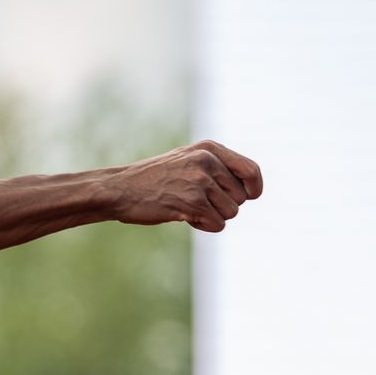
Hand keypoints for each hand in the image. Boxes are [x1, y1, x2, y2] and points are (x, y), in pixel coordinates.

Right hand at [107, 140, 262, 231]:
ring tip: (189, 208)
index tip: (250, 197)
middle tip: (200, 203)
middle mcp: (207, 161)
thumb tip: (252, 190)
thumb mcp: (186, 161)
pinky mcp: (192, 202)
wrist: (120, 189)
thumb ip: (216, 167)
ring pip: (231, 212)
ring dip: (213, 217)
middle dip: (225, 206)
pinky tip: (185, 217)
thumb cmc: (153, 179)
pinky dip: (205, 226)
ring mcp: (200, 181)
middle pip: (241, 197)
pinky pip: (218, 224)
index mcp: (209, 148)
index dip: (254, 188)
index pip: (251, 170)